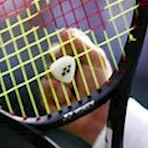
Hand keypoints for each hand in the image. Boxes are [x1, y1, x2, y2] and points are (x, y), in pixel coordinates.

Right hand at [41, 28, 111, 144]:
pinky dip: (56, 92)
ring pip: (48, 73)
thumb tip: (64, 32)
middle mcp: (68, 71)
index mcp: (80, 60)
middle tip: (69, 68)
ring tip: (74, 90)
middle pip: (53, 56)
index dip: (63, 46)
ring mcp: (59, 85)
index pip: (64, 45)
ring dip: (61, 80)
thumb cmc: (103, 88)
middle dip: (60, 61)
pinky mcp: (51, 99)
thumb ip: (81, 44)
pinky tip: (67, 99)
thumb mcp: (96, 60)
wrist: (100, 115)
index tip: (64, 49)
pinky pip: (44, 89)